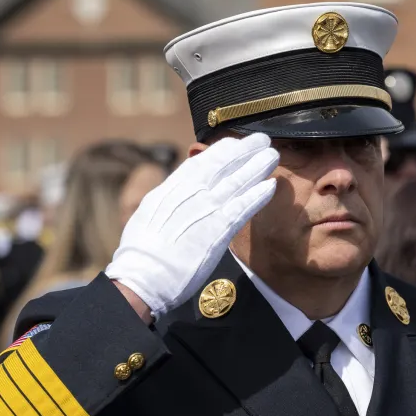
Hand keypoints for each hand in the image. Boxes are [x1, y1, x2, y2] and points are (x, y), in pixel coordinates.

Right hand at [104, 134, 279, 319]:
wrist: (143, 275)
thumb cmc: (143, 251)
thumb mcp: (151, 212)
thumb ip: (170, 197)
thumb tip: (179, 186)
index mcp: (172, 188)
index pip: (201, 162)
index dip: (222, 150)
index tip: (236, 142)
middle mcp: (190, 194)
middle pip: (223, 165)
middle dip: (245, 150)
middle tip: (262, 139)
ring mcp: (205, 211)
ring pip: (236, 182)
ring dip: (257, 167)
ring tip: (273, 155)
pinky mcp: (217, 231)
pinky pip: (242, 208)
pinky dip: (257, 196)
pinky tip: (271, 186)